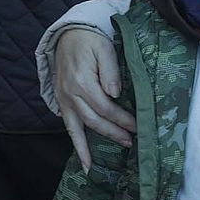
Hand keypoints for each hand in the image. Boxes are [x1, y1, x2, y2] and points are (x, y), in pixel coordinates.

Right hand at [55, 26, 135, 171]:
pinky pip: (69, 128)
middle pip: (95, 121)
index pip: (106, 107)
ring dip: (94, 147)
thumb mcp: (104, 49)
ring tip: (109, 159)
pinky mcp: (62, 103)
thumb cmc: (90, 41)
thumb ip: (110, 71)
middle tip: (132, 143)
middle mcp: (70, 94)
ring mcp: (64, 100)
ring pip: (80, 129)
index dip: (122, 119)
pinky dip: (77, 146)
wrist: (68, 35)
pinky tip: (85, 164)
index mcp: (82, 81)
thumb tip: (115, 92)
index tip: (138, 126)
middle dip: (114, 133)